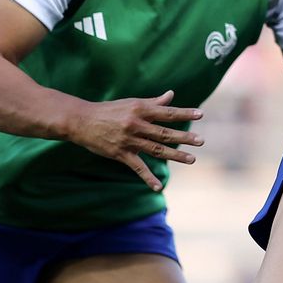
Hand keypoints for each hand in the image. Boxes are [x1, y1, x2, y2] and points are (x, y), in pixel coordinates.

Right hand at [69, 91, 204, 191]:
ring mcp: (128, 140)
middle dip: (184, 137)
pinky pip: (138, 167)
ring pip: (156, 149)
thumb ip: (153, 102)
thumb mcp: (131, 103)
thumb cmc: (109, 110)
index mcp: (140, 109)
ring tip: (191, 159)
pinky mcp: (120, 154)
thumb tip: (171, 95)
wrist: (82, 120)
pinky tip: (159, 187)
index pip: (166, 112)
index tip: (201, 114)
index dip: (183, 113)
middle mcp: (136, 124)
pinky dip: (148, 178)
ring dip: (175, 155)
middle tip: (200, 141)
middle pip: (164, 132)